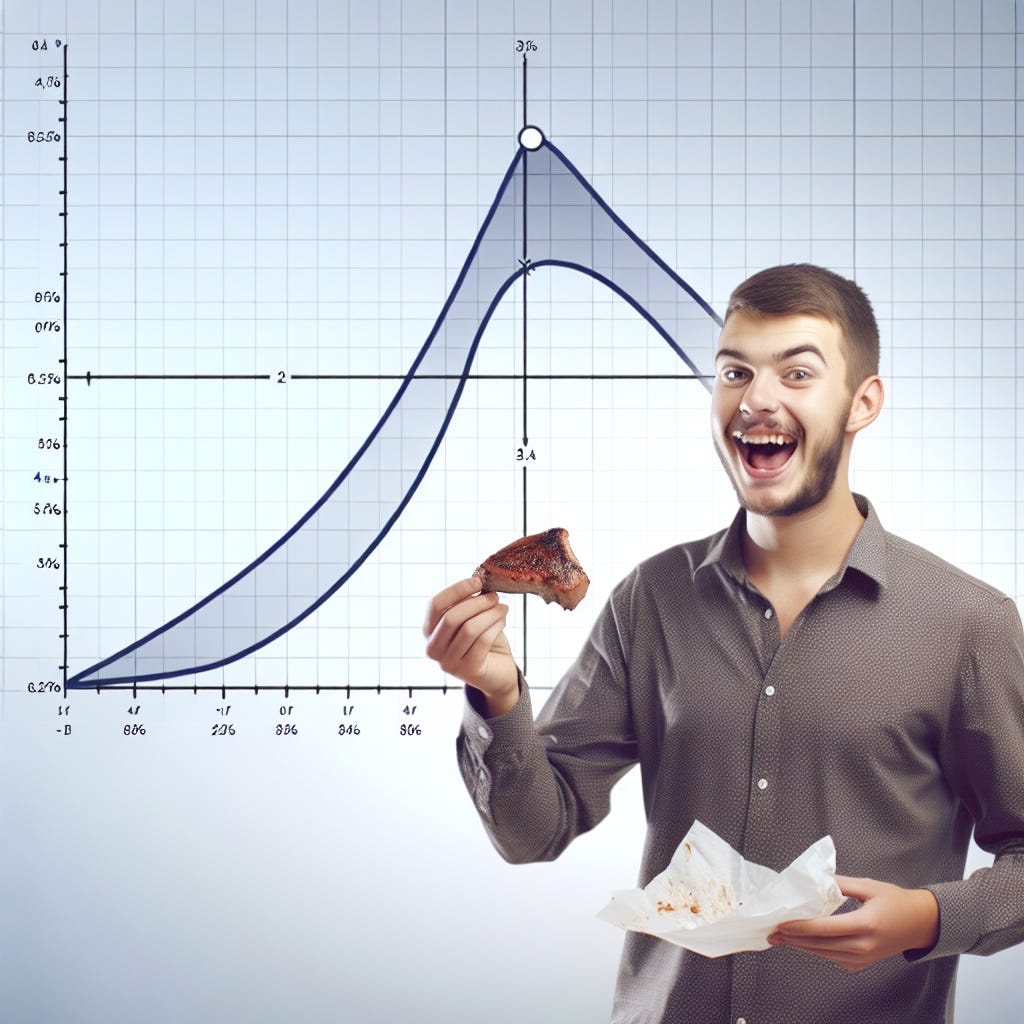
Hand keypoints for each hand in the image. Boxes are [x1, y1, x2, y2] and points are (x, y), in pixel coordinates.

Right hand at [423, 577, 519, 715]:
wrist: (497, 672)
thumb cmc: (482, 640)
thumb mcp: (471, 618)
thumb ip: (468, 603)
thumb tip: (477, 581)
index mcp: (429, 631)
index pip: (436, 605)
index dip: (457, 590)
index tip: (478, 582)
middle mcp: (433, 649)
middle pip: (451, 617)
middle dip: (476, 602)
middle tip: (495, 596)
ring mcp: (449, 663)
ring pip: (469, 629)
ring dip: (489, 613)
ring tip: (502, 607)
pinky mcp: (468, 671)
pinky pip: (482, 641)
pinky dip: (495, 626)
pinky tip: (503, 620)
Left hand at [767, 875, 938, 970]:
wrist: (921, 924)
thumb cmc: (896, 902)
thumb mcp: (869, 886)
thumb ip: (841, 883)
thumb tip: (816, 879)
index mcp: (865, 924)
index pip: (825, 928)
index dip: (801, 927)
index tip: (782, 923)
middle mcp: (863, 946)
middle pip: (821, 945)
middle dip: (794, 939)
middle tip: (772, 933)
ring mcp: (863, 958)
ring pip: (825, 954)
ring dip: (801, 946)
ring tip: (781, 938)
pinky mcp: (862, 963)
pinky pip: (834, 958)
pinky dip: (817, 950)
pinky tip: (803, 941)